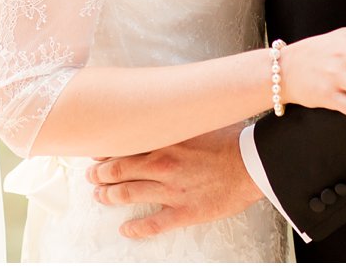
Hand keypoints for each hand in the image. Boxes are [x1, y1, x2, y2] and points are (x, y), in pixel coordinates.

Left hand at [87, 123, 260, 239]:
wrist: (254, 162)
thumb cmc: (230, 139)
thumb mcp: (197, 121)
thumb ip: (173, 122)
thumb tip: (157, 115)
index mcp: (164, 140)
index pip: (124, 145)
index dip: (106, 150)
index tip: (96, 153)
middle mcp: (162, 165)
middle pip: (119, 170)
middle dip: (101, 174)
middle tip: (92, 176)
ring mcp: (171, 190)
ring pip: (128, 194)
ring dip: (109, 196)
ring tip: (99, 196)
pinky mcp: (184, 212)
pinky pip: (153, 223)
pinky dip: (135, 228)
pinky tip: (125, 229)